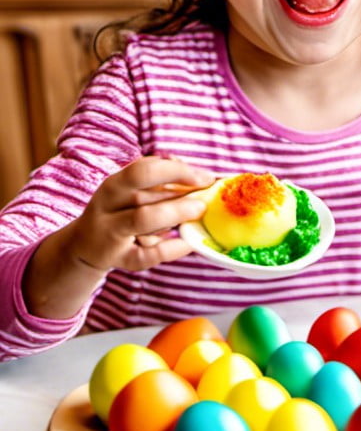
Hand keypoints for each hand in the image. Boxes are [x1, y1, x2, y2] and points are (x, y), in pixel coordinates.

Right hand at [62, 156, 216, 273]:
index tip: (206, 177)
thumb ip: (160, 179)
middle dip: (179, 193)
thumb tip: (197, 173)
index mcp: (113, 185)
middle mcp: (107, 208)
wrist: (85, 247)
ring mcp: (110, 235)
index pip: (143, 170)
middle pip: (142, 194)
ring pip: (142, 219)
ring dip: (175, 213)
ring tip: (199, 211)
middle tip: (205, 196)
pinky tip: (189, 242)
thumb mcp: (131, 191)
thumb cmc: (120, 212)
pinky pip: (147, 255)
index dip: (177, 171)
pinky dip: (171, 248)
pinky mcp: (119, 259)